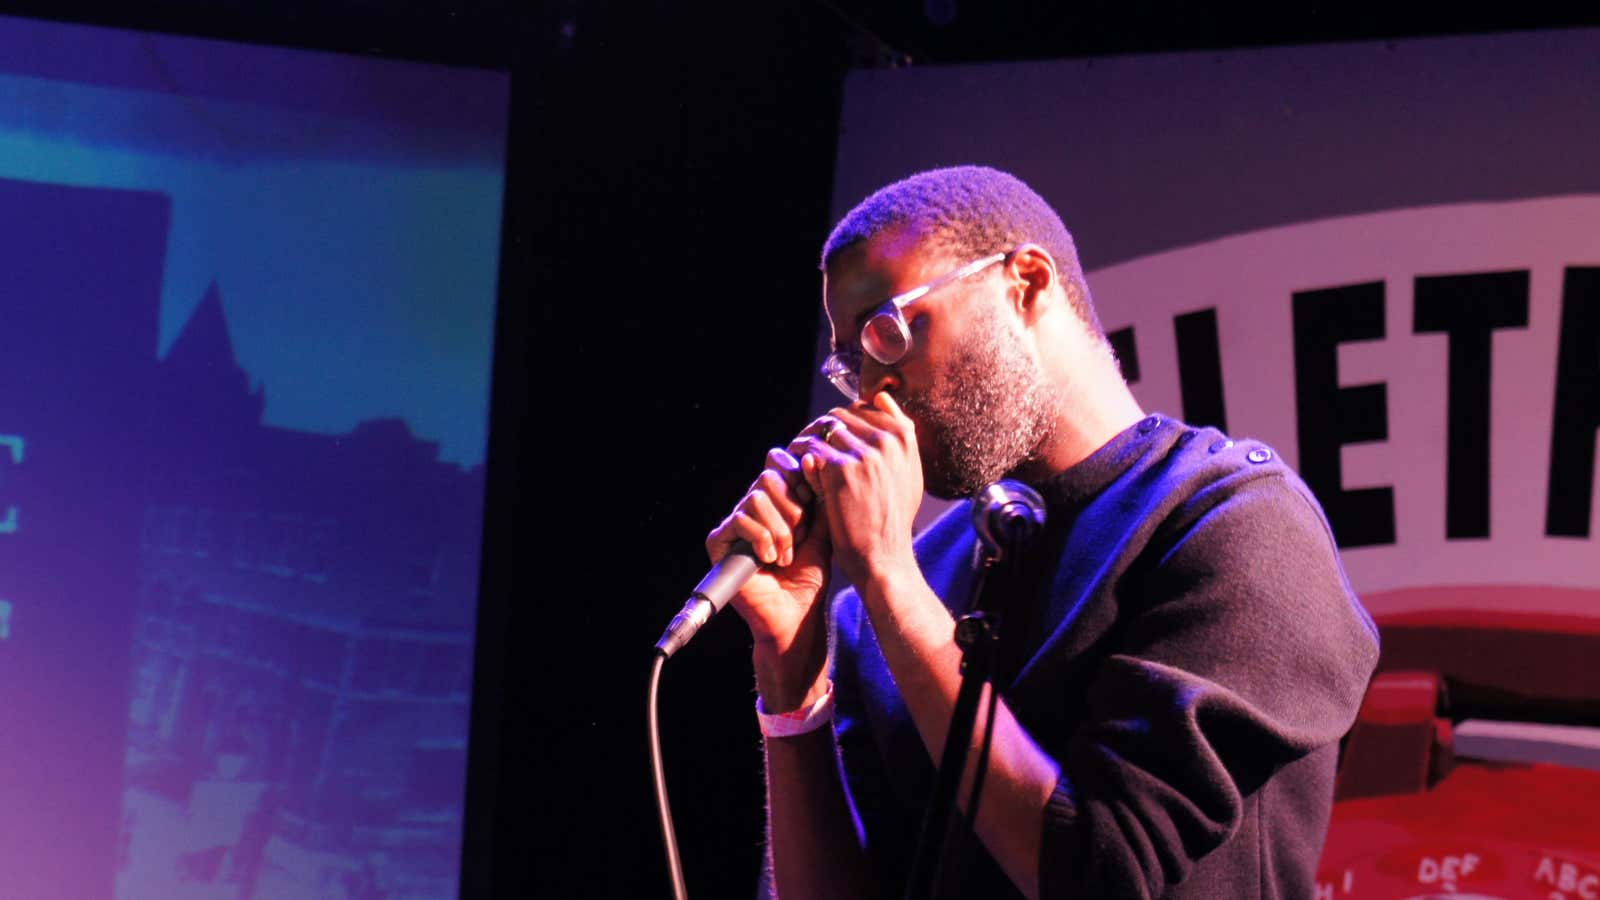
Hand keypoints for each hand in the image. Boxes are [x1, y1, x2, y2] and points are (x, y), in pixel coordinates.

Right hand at [706, 419, 840, 701]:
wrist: (796, 614)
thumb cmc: (810, 575)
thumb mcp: (824, 528)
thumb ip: (820, 495)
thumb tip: (816, 458)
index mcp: (777, 498)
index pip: (783, 464)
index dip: (801, 483)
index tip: (813, 513)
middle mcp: (754, 505)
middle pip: (770, 476)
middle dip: (793, 508)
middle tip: (800, 537)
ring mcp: (735, 522)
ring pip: (756, 496)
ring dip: (780, 529)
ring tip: (786, 555)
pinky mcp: (720, 540)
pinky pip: (740, 519)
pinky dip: (761, 538)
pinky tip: (770, 559)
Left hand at [801, 391, 923, 590]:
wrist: (883, 556)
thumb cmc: (892, 518)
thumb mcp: (908, 472)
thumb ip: (900, 432)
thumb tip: (881, 395)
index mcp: (904, 436)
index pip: (862, 409)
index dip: (844, 428)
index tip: (835, 447)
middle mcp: (888, 439)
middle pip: (840, 417)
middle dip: (825, 434)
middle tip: (815, 457)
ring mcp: (865, 452)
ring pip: (823, 432)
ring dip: (813, 448)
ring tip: (812, 472)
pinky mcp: (841, 469)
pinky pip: (813, 452)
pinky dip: (807, 466)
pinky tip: (809, 484)